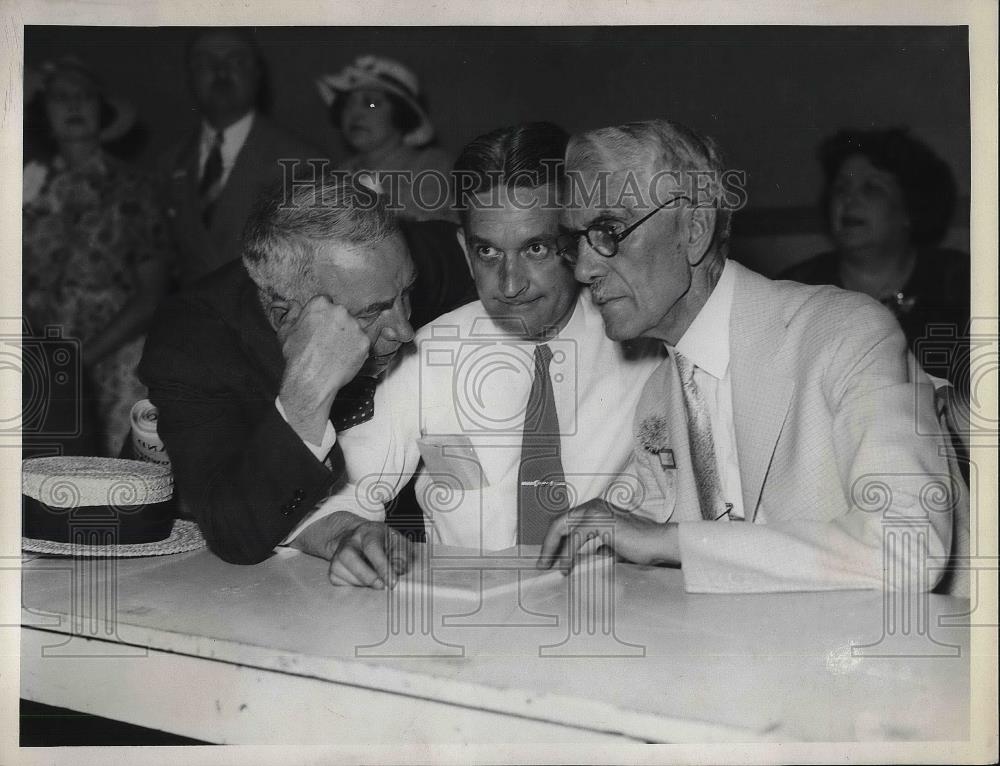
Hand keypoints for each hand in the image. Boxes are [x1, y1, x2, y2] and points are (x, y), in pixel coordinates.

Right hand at [278, 296, 369, 442]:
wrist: (310, 380)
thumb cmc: (296, 357)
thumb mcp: (286, 331)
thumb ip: (292, 313)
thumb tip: (293, 304)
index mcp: (320, 304)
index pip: (326, 303)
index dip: (323, 317)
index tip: (321, 327)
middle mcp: (340, 311)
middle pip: (342, 314)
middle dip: (337, 325)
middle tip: (328, 342)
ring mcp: (354, 326)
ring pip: (353, 328)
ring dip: (347, 337)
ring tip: (335, 352)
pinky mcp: (364, 341)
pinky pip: (361, 343)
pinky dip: (355, 350)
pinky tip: (343, 358)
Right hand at [289, 511, 412, 588]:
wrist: (359, 538)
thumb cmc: (382, 542)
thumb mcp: (397, 543)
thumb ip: (401, 555)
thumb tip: (397, 570)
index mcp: (368, 532)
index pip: (372, 547)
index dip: (382, 566)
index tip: (392, 582)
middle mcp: (349, 541)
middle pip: (348, 556)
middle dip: (366, 575)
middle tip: (381, 586)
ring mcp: (337, 554)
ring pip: (340, 570)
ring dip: (360, 583)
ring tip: (374, 583)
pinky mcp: (332, 569)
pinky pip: (337, 580)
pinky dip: (351, 586)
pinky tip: (362, 582)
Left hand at [536, 498, 679, 572]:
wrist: (659, 544)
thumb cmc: (640, 546)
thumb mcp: (609, 547)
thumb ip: (593, 550)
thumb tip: (575, 562)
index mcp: (594, 509)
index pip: (565, 522)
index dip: (553, 540)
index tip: (547, 557)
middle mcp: (593, 506)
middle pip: (558, 522)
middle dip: (548, 544)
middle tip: (542, 563)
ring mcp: (597, 512)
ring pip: (563, 528)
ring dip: (555, 550)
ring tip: (551, 567)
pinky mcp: (601, 522)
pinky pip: (576, 539)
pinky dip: (569, 555)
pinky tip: (567, 567)